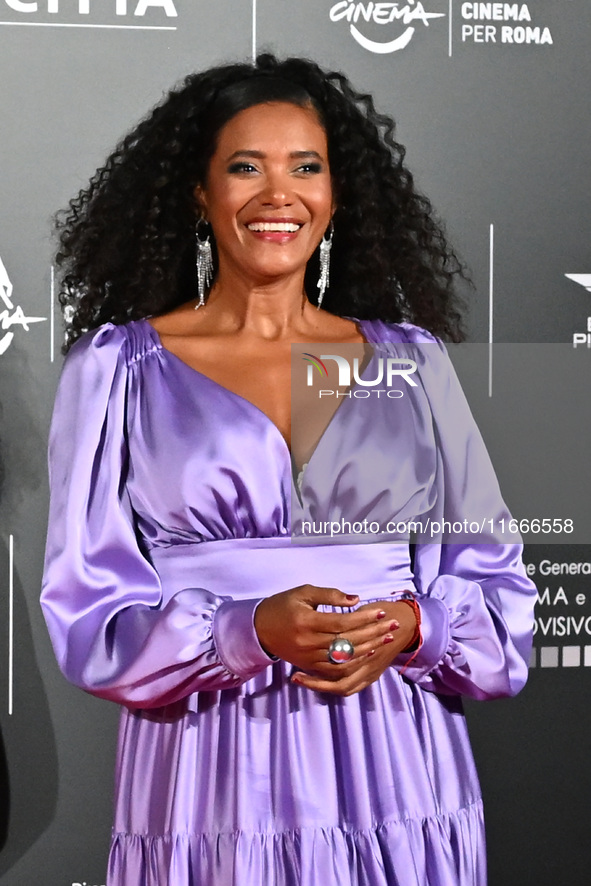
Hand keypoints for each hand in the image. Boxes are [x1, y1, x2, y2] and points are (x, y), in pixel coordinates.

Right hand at [254, 588, 416, 690]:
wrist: (259, 630)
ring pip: (345, 657)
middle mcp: (309, 642)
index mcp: (307, 621)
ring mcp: (309, 657)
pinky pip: (336, 669)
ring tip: (385, 639)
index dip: (363, 617)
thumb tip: (355, 600)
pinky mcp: (309, 665)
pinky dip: (353, 662)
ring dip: (368, 648)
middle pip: (348, 640)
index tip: (380, 610)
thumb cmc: (283, 605)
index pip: (342, 622)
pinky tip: (367, 653)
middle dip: (373, 632)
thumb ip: (329, 595)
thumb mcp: (303, 592)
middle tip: (392, 624)